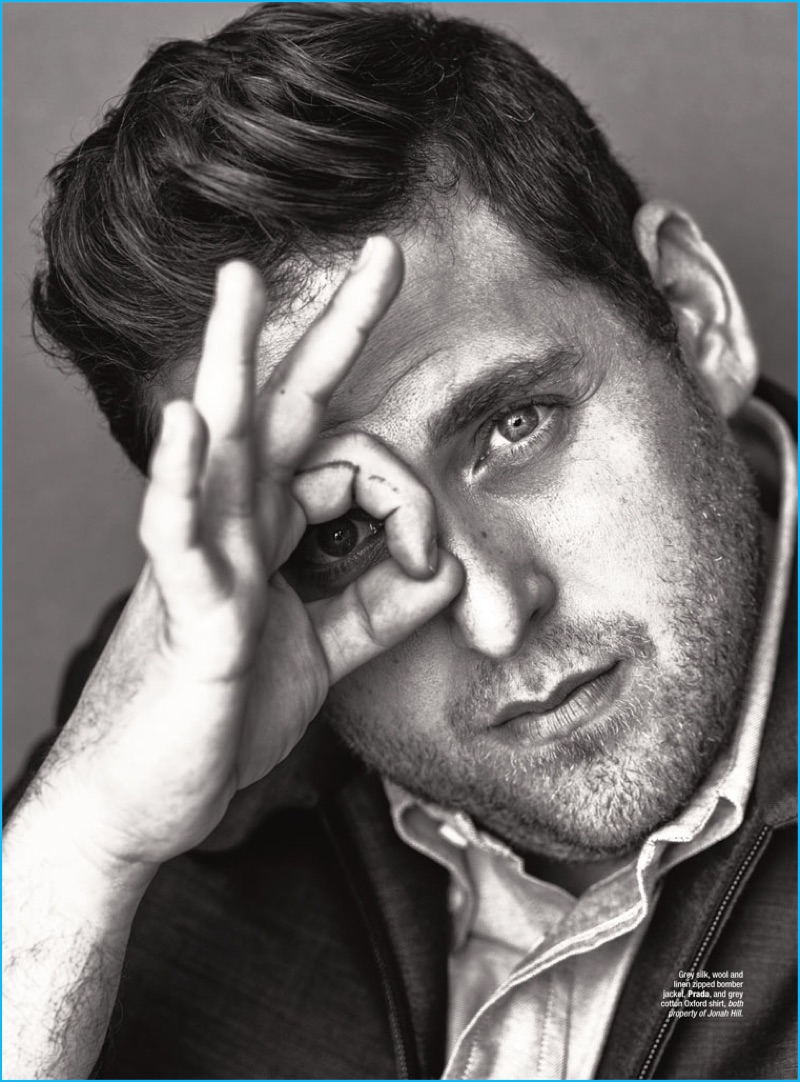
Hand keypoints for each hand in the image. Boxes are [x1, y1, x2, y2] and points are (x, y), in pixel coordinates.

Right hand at [40, 237, 462, 873]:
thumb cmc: (222, 712)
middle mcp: (234, 526)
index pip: (350, 465)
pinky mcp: (187, 616)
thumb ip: (380, 608)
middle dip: (329, 331)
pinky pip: (179, 537)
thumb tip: (446, 570)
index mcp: (270, 531)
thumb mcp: (323, 655)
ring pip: (219, 446)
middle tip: (379, 253)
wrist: (146, 797)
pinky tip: (189, 423)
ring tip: (238, 282)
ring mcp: (204, 561)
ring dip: (229, 360)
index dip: (411, 500)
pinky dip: (183, 480)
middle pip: (280, 408)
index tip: (435, 561)